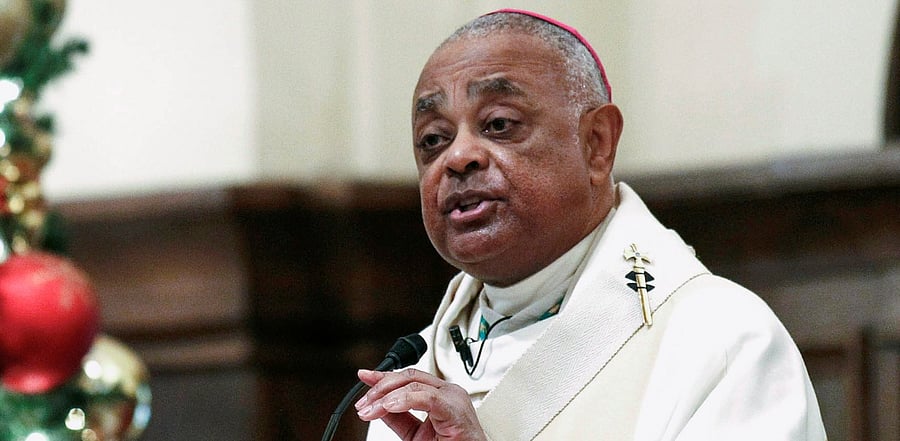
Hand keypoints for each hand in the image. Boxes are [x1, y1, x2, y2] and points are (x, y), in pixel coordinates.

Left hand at [355, 368, 486, 440]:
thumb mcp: (415, 434)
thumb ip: (398, 417)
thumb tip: (377, 406)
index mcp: (440, 395)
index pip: (408, 377)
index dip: (384, 376)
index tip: (364, 377)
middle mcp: (447, 392)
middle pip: (409, 376)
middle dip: (381, 387)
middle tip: (364, 403)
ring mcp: (453, 398)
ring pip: (414, 384)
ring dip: (387, 396)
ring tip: (371, 409)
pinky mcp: (455, 409)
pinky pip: (428, 398)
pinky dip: (405, 399)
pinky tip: (390, 405)